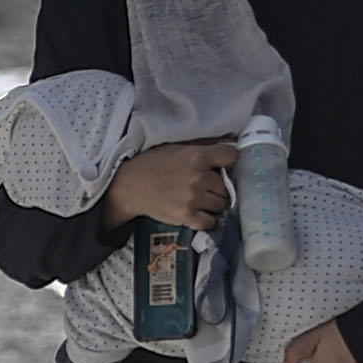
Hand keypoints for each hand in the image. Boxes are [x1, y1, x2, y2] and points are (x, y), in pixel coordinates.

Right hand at [102, 139, 234, 230]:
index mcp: (197, 155)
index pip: (231, 157)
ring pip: (221, 205)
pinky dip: (207, 220)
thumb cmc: (153, 163)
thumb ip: (204, 145)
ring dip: (214, 204)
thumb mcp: (178, 147)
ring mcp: (193, 197)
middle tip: (206, 188)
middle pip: (226, 186)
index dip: (229, 162)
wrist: (131, 185)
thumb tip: (232, 141)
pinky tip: (199, 214)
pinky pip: (210, 222)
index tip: (224, 167)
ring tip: (201, 201)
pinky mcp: (186, 215)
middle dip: (218, 188)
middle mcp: (198, 176)